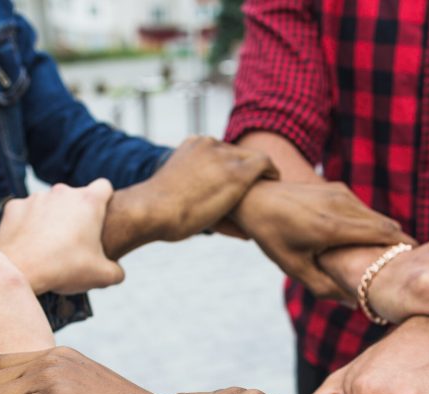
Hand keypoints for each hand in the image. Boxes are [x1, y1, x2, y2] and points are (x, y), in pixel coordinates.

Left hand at [0, 179, 124, 294]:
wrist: (21, 271)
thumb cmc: (65, 269)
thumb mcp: (102, 276)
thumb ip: (116, 271)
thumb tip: (117, 272)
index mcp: (88, 202)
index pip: (104, 187)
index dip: (105, 201)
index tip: (100, 218)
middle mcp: (62, 192)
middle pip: (76, 197)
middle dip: (77, 214)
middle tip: (75, 242)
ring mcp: (36, 197)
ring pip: (50, 204)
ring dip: (53, 219)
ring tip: (50, 246)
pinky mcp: (14, 206)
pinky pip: (26, 212)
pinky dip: (29, 224)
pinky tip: (30, 244)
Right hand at [102, 136, 276, 258]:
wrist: (152, 210)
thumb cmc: (156, 213)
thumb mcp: (173, 193)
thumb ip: (192, 191)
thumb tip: (202, 205)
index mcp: (192, 146)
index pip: (221, 152)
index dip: (231, 167)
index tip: (237, 183)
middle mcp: (209, 145)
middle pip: (237, 155)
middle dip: (247, 170)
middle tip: (259, 187)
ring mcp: (223, 156)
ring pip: (252, 159)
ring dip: (258, 175)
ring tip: (269, 188)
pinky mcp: (237, 171)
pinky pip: (264, 164)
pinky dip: (272, 172)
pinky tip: (276, 182)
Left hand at [228, 180, 409, 301]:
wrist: (256, 197)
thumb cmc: (273, 236)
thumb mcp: (294, 267)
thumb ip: (324, 287)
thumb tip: (353, 303)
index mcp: (331, 227)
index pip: (382, 235)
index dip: (402, 248)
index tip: (416, 263)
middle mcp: (341, 206)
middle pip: (385, 226)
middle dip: (398, 245)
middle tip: (408, 265)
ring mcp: (340, 194)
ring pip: (376, 216)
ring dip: (385, 234)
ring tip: (391, 256)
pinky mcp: (338, 188)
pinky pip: (363, 209)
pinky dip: (371, 224)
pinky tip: (368, 241)